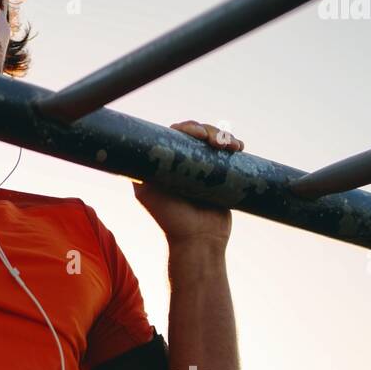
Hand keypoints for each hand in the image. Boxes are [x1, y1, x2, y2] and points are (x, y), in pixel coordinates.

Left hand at [133, 120, 243, 246]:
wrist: (200, 240)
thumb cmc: (171, 219)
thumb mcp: (147, 193)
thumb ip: (141, 173)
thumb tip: (132, 150)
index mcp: (165, 163)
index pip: (175, 135)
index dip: (186, 128)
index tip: (196, 134)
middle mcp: (183, 162)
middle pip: (195, 134)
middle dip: (208, 131)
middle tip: (216, 142)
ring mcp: (202, 167)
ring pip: (212, 141)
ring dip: (223, 137)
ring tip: (232, 146)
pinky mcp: (220, 174)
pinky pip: (227, 154)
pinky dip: (233, 145)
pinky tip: (238, 147)